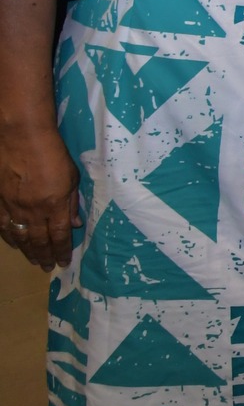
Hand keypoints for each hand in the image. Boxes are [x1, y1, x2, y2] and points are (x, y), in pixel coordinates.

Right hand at [0, 128, 79, 270]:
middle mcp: (32, 211)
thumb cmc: (53, 153)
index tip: (63, 263)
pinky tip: (14, 244)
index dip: (61, 251)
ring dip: (27, 251)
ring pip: (19, 237)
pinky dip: (9, 238)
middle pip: (38, 241)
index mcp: (54, 206)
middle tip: (47, 268)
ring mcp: (12, 207)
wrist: (21, 137)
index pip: (59, 236)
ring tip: (33, 261)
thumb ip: (71, 202)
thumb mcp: (72, 176)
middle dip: (44, 256)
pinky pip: (3, 225)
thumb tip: (74, 224)